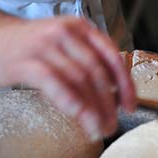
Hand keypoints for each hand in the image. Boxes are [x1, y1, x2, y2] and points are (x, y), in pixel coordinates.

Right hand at [0, 15, 135, 139]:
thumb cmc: (33, 49)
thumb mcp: (66, 45)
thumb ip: (89, 62)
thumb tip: (116, 93)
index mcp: (81, 29)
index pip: (112, 56)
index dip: (125, 83)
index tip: (131, 105)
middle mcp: (66, 32)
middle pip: (97, 71)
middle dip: (109, 102)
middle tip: (112, 125)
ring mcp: (45, 45)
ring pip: (79, 79)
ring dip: (92, 109)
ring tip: (98, 129)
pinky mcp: (26, 61)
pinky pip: (54, 83)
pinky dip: (70, 101)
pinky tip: (80, 117)